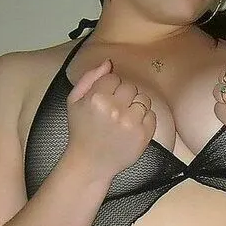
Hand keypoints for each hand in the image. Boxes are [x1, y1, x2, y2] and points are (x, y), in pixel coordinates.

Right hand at [66, 59, 156, 181]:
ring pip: (143, 99)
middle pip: (130, 87)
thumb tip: (109, 63)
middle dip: (123, 96)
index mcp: (97, 98)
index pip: (113, 78)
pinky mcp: (143, 135)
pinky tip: (131, 127)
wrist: (90, 163)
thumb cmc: (81, 131)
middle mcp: (115, 109)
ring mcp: (131, 123)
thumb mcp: (74, 101)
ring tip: (124, 118)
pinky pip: (152, 115)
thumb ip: (89, 78)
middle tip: (114, 110)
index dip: (109, 87)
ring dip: (135, 106)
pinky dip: (144, 119)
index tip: (105, 99)